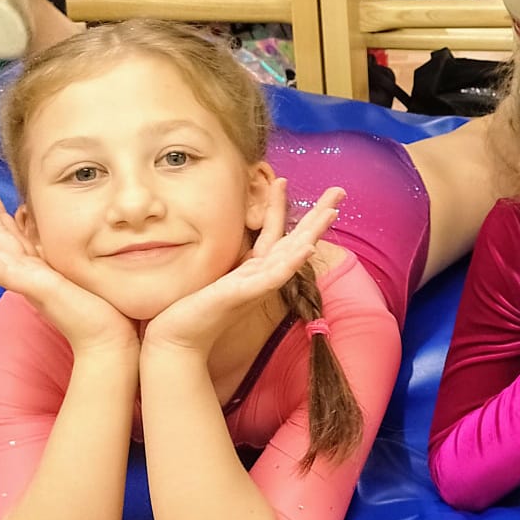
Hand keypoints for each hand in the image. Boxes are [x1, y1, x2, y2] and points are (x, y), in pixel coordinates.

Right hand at [0, 177, 138, 352]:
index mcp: (40, 270)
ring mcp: (27, 283)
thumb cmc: (103, 312)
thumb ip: (72, 258)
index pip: (13, 237)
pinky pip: (1, 270)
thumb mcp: (83, 275)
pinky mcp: (33, 289)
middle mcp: (29, 275)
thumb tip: (77, 239)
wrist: (108, 341)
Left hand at [143, 180, 342, 355]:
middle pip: (297, 238)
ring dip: (313, 233)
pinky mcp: (247, 295)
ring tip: (330, 213)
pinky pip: (274, 276)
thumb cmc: (193, 310)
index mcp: (255, 268)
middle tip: (340, 191)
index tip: (286, 180)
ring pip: (291, 254)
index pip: (276, 231)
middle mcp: (262, 274)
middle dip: (319, 215)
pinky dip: (292, 262)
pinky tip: (307, 248)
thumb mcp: (213, 277)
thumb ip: (224, 262)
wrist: (179, 339)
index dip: (282, 206)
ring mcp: (257, 285)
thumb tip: (223, 246)